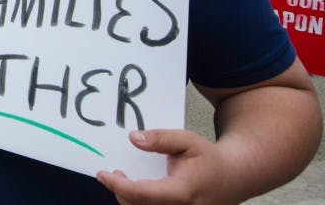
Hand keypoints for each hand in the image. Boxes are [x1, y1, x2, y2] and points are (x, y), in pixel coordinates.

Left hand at [96, 129, 232, 204]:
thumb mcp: (187, 140)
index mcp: (182, 192)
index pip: (141, 194)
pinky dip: (141, 203)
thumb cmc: (211, 160)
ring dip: (129, 199)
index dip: (117, 186)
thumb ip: (161, 138)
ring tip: (123, 181)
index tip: (103, 174)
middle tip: (113, 175)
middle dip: (120, 192)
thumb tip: (134, 138)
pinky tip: (137, 192)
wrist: (234, 177)